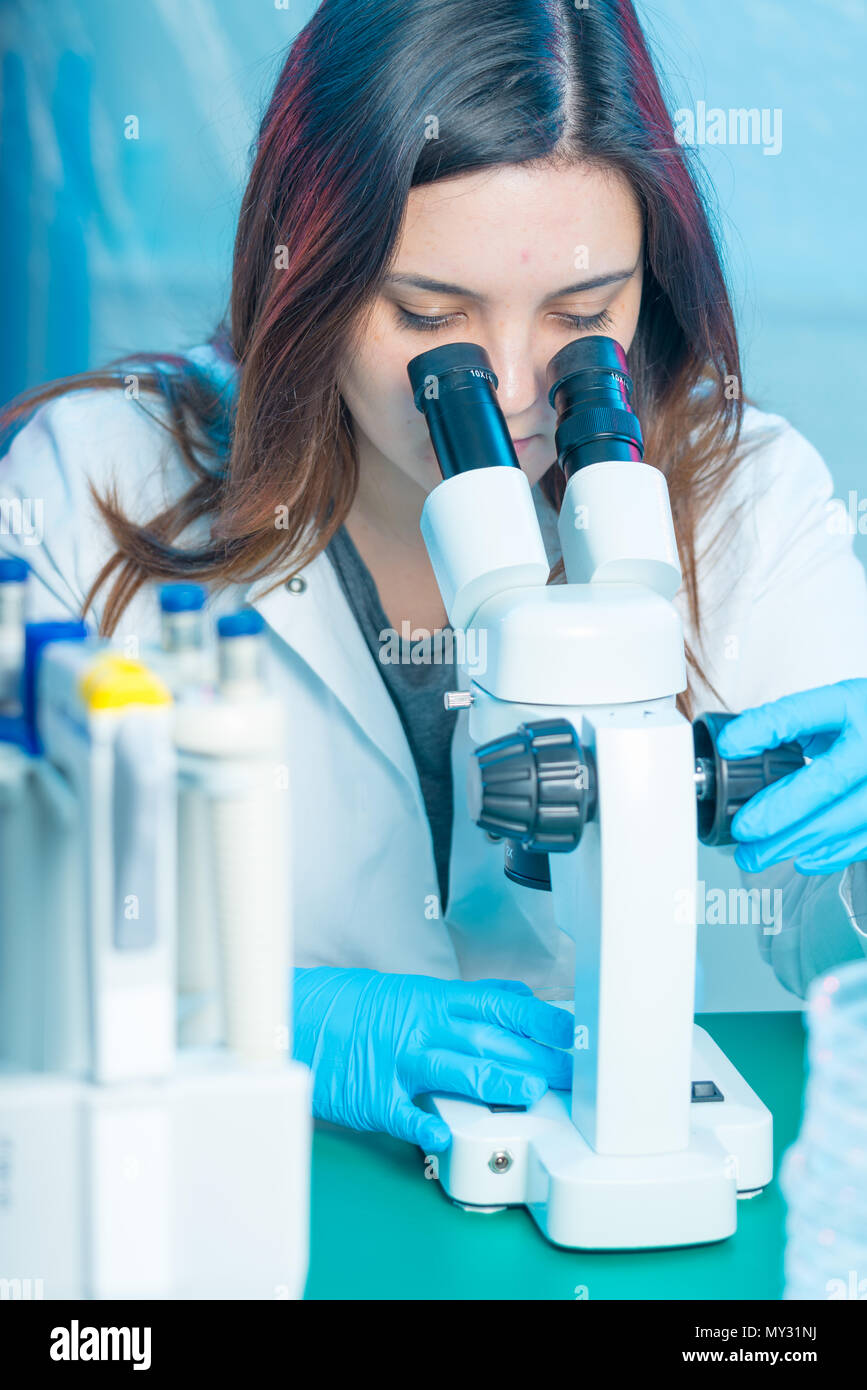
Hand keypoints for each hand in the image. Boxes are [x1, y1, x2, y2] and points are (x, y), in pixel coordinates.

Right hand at [293, 967, 573, 1151]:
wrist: (302, 1018)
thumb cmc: (364, 1009)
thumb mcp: (420, 994)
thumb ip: (468, 1004)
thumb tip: (520, 1003)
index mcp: (438, 1002)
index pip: (502, 1007)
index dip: (542, 1020)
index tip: (576, 1034)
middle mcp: (424, 1029)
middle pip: (488, 1040)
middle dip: (535, 1057)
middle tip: (573, 1074)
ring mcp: (399, 1062)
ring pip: (452, 1071)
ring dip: (493, 1082)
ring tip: (527, 1093)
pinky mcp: (375, 1096)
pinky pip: (403, 1113)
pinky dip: (424, 1125)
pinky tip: (445, 1136)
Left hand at [716, 679, 866, 873]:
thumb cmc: (857, 721)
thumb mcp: (826, 708)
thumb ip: (787, 724)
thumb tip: (732, 750)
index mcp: (848, 703)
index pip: (802, 713)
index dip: (763, 729)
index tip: (728, 746)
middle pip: (828, 780)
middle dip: (779, 811)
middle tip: (743, 828)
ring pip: (847, 817)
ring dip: (796, 842)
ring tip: (756, 855)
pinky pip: (865, 839)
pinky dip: (831, 854)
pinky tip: (801, 858)